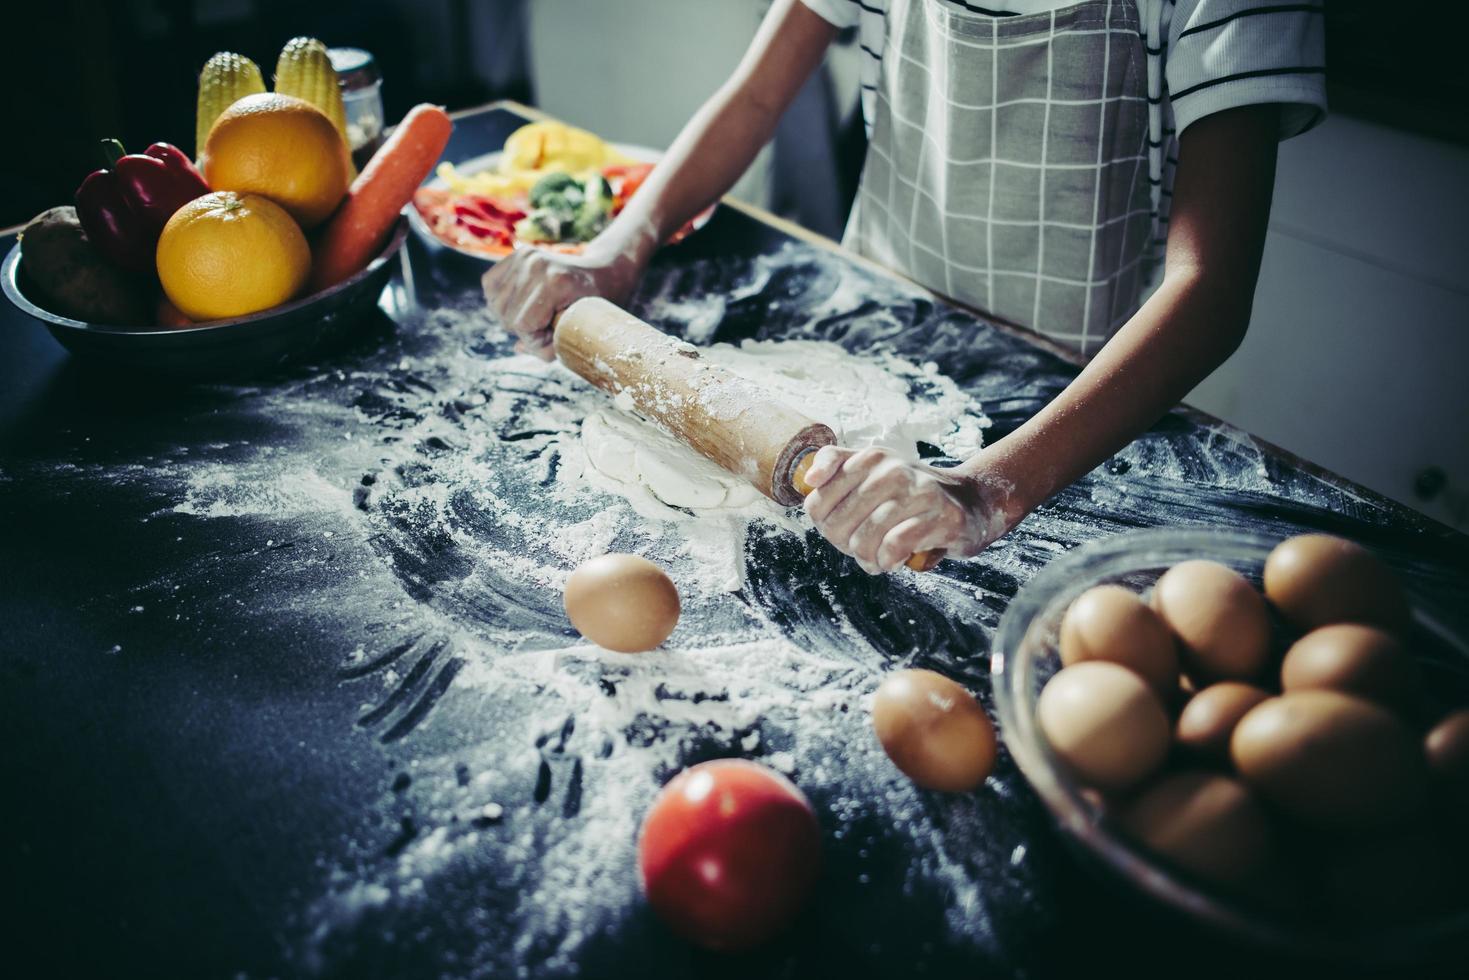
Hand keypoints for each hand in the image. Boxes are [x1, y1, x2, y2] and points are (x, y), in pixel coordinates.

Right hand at [481, 236, 646, 359]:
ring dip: (511, 316)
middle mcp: (536, 265)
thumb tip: (518, 348)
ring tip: (534, 316)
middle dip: (523, 330)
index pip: (522, 323)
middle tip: (545, 328)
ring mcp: (525, 256)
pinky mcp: (518, 253)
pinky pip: (490, 284)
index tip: (551, 340)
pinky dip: (500, 299)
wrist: (602, 273)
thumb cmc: (594, 306)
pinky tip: (519, 303)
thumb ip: (549, 346)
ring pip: (495, 302)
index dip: (534, 340)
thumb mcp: (578, 332)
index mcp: (555, 282)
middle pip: (506, 314)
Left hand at [801, 446, 1017, 573]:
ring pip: (863, 540)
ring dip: (867, 559)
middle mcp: (893, 469)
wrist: (970, 503)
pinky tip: (894, 560)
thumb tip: (809, 479)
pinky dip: (888, 561)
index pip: (816, 502)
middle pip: (837, 525)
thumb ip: (835, 465)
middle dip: (845, 546)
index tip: (844, 528)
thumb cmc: (911, 494)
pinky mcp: (940, 517)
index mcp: (870, 458)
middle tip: (863, 548)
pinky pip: (893, 548)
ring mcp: (918, 492)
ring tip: (878, 558)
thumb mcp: (872, 471)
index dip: (824, 526)